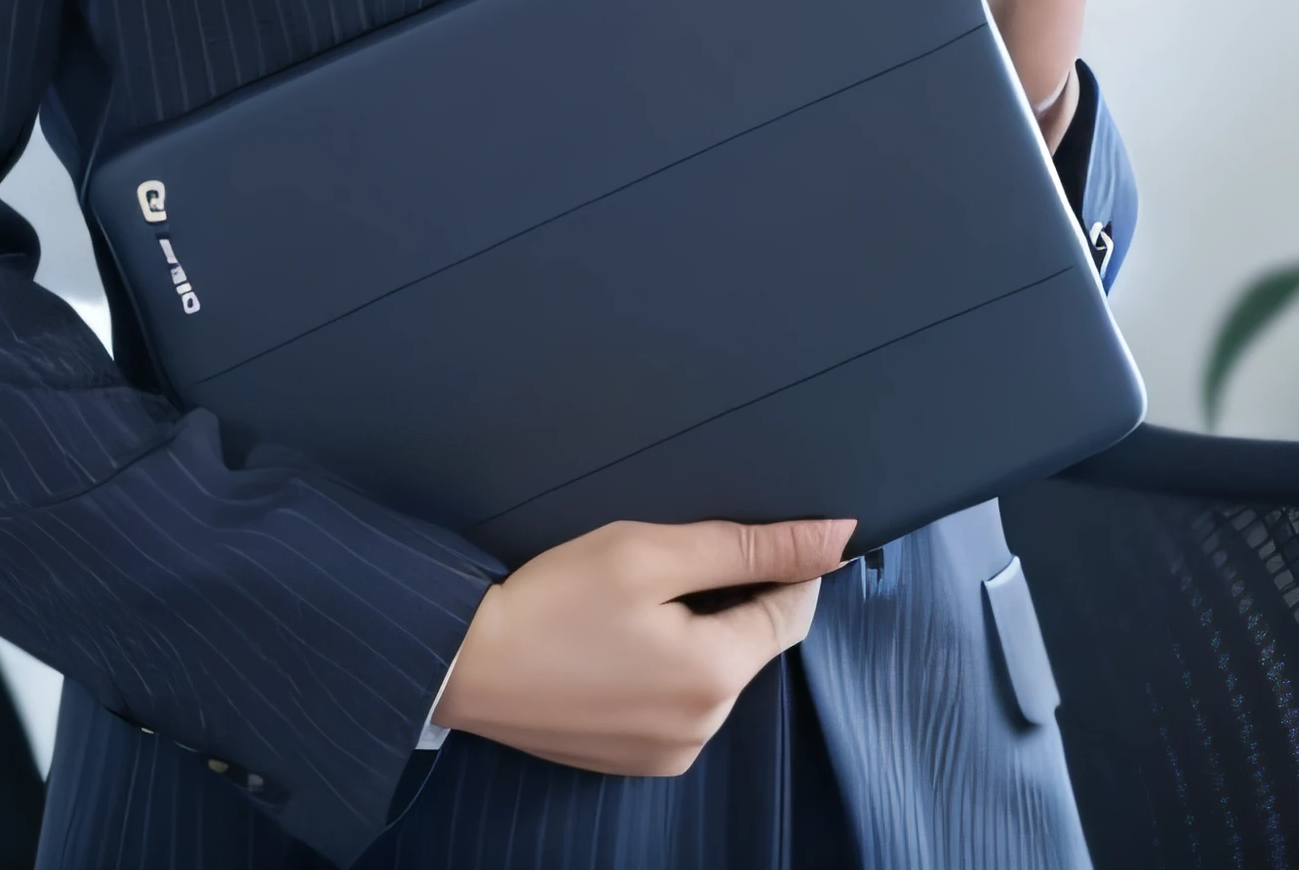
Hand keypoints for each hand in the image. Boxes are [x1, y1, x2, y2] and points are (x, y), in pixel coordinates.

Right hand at [426, 516, 849, 775]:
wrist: (462, 665)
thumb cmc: (553, 601)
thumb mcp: (653, 553)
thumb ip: (750, 546)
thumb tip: (837, 537)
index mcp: (716, 674)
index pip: (792, 612)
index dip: (787, 567)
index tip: (761, 537)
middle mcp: (704, 727)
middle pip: (751, 645)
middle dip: (732, 600)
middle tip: (669, 567)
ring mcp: (670, 753)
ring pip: (716, 676)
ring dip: (699, 638)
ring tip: (637, 609)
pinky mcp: (638, 761)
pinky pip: (681, 707)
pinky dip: (668, 673)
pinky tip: (621, 647)